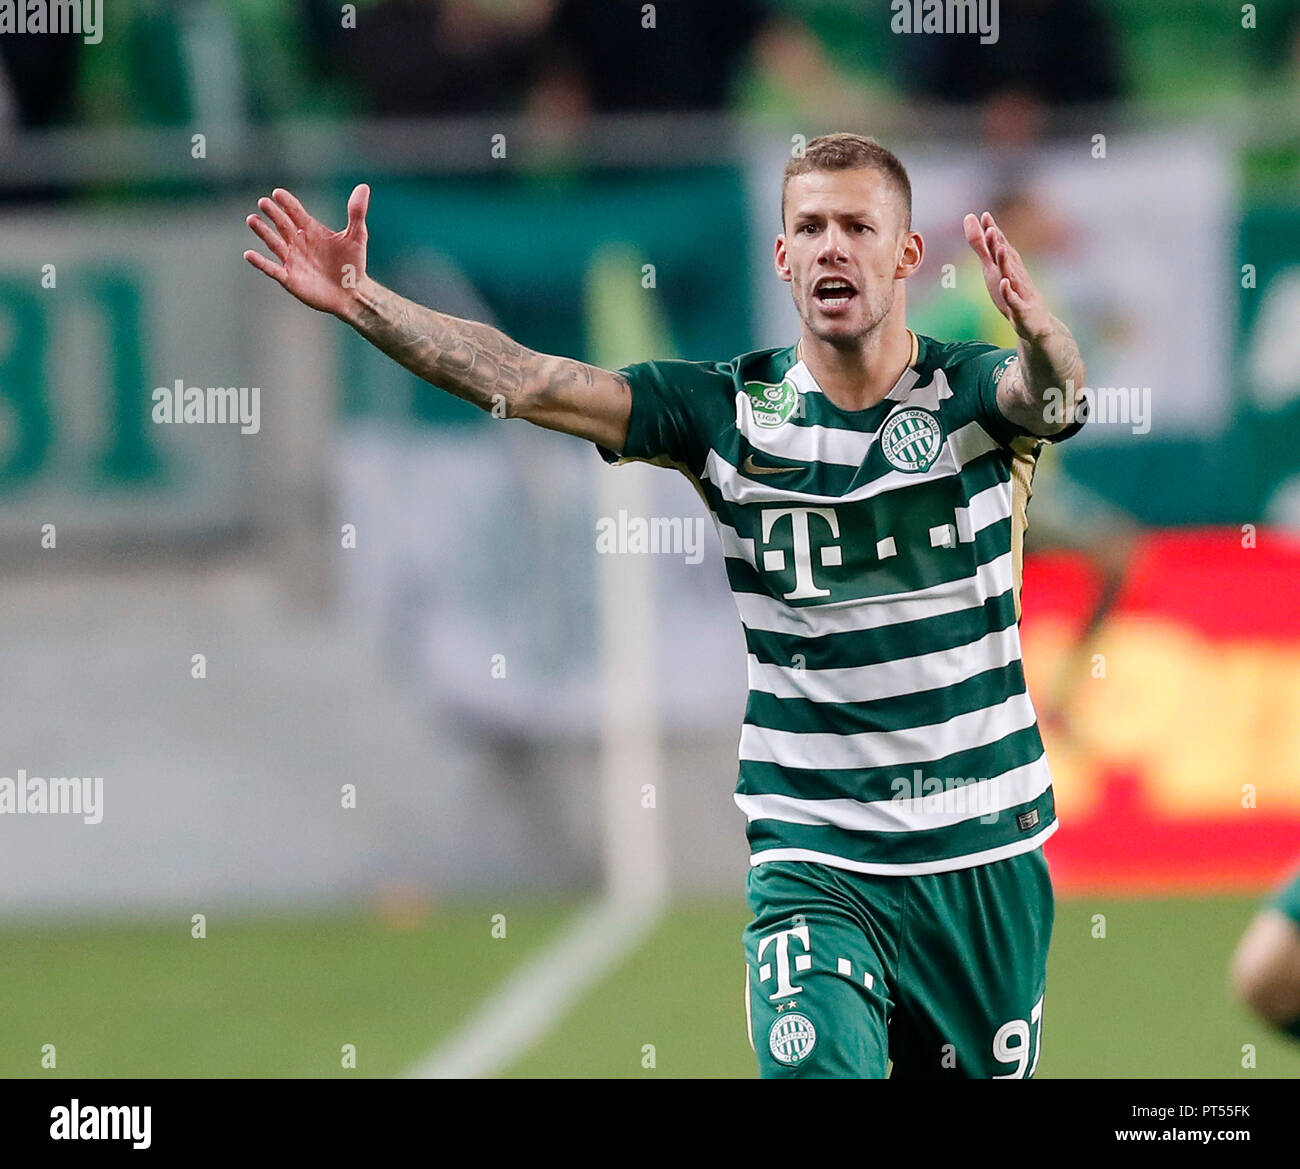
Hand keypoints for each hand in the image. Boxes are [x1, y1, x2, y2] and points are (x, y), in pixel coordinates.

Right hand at [244, 184, 370, 318]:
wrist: (352, 293)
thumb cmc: (354, 264)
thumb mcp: (357, 236)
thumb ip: (356, 213)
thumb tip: (364, 187)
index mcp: (311, 230)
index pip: (296, 212)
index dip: (287, 203)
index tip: (278, 193)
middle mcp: (298, 242)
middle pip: (282, 224)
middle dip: (273, 214)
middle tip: (263, 202)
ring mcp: (292, 260)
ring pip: (274, 243)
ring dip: (263, 232)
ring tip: (252, 219)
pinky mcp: (290, 279)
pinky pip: (272, 269)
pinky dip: (260, 263)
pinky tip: (249, 254)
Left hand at [963, 211, 1052, 340]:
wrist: (1036, 324)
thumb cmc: (1013, 295)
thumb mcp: (995, 271)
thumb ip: (984, 250)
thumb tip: (978, 227)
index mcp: (1009, 267)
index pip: (1000, 246)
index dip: (992, 231)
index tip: (984, 215)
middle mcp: (1015, 275)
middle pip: (1006, 257)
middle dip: (997, 242)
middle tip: (989, 226)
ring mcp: (1019, 292)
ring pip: (1011, 275)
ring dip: (1005, 262)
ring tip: (998, 248)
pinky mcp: (1020, 309)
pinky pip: (1014, 300)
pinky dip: (1008, 292)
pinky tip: (1004, 283)